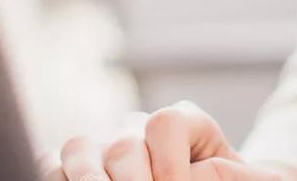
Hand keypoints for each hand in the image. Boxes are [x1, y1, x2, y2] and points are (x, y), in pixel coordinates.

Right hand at [36, 101, 293, 180]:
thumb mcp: (244, 178)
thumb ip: (227, 175)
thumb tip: (196, 178)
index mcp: (184, 122)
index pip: (166, 124)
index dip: (170, 165)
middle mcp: (138, 127)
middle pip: (122, 143)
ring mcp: (104, 144)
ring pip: (78, 148)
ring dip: (86, 180)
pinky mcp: (77, 166)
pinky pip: (53, 164)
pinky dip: (56, 178)